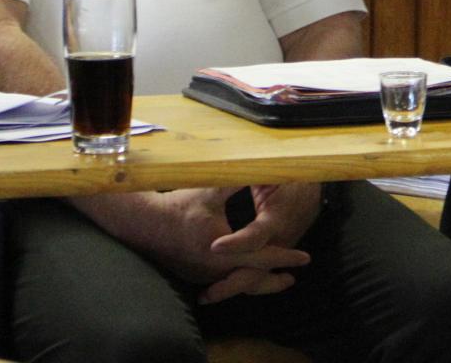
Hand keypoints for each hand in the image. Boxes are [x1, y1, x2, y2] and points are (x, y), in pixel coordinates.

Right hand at [73, 187, 310, 302]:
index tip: (306, 258)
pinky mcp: (195, 276)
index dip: (286, 256)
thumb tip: (262, 166)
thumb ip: (239, 180)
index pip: (262, 255)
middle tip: (294, 278)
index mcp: (222, 248)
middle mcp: (213, 267)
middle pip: (252, 280)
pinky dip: (238, 280)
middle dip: (274, 280)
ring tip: (277, 280)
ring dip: (257, 282)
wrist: (144, 224)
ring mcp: (203, 275)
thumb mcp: (211, 190)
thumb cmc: (180, 205)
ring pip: (236, 284)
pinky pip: (222, 282)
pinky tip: (247, 276)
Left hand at [203, 183, 324, 303]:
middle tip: (205, 294)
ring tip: (205, 297)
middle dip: (230, 284)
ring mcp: (279, 251)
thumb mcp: (270, 174)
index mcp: (277, 218)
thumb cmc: (287, 179)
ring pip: (257, 278)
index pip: (256, 236)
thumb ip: (249, 175)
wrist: (310, 188)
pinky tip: (220, 288)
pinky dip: (241, 283)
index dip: (237, 244)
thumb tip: (228, 168)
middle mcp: (279, 240)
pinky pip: (258, 274)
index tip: (214, 247)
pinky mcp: (275, 255)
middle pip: (256, 270)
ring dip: (232, 288)